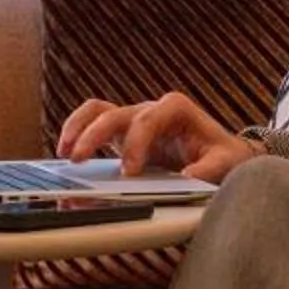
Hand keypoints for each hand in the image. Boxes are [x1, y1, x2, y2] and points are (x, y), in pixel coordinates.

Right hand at [54, 90, 258, 182]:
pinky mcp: (122, 135)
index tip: (129, 172)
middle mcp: (151, 110)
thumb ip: (207, 170)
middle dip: (95, 135)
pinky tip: (66, 157)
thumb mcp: (224, 163)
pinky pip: (93, 123)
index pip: (149, 119)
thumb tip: (185, 179)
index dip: (135, 143)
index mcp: (176, 110)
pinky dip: (77, 133)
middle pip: (116, 113)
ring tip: (64, 155)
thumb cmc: (224, 156)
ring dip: (78, 129)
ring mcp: (134, 120)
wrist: (223, 155)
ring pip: (98, 111)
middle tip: (79, 162)